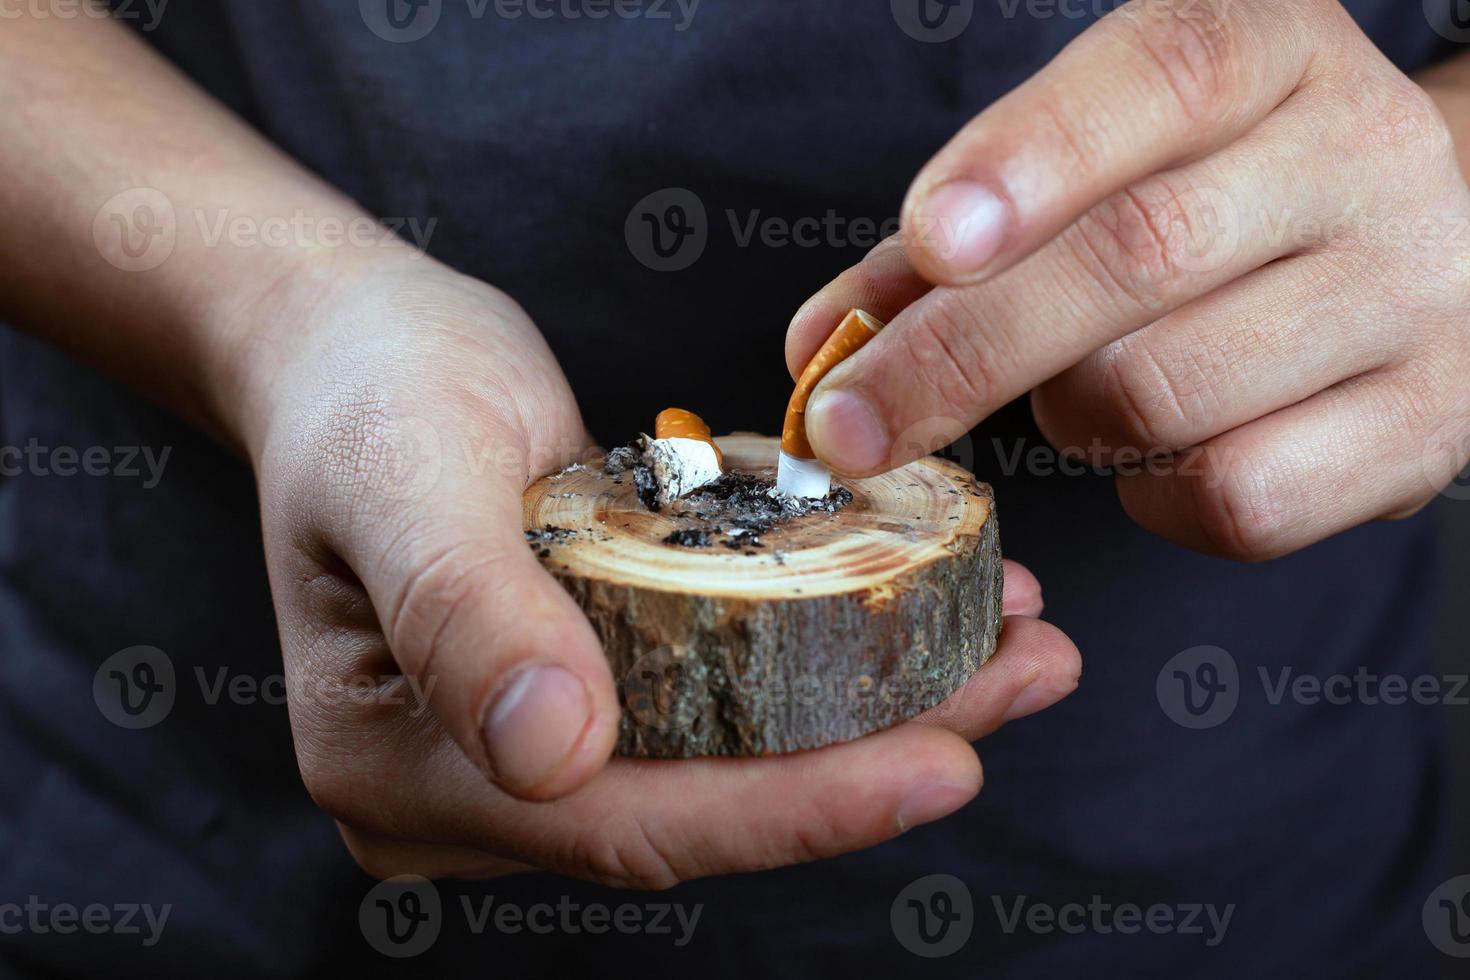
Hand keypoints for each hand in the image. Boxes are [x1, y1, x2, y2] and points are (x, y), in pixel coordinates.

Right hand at [239, 255, 1080, 885]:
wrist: (351, 348)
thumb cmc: (364, 392)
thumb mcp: (401, 471)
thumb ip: (460, 609)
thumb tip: (552, 753)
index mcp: (403, 767)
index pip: (625, 821)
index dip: (788, 810)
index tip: (942, 765)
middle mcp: (472, 790)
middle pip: (705, 806)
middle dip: (874, 760)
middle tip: (1027, 677)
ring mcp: (532, 748)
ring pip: (733, 761)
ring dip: (881, 709)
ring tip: (1015, 643)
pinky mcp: (587, 693)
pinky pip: (724, 703)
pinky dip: (827, 660)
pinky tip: (925, 607)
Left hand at [789, 0, 1469, 560]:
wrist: (1428, 246)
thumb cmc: (1209, 203)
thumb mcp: (1097, 168)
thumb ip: (950, 246)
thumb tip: (821, 349)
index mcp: (1271, 51)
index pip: (1162, 74)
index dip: (1032, 157)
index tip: (927, 242)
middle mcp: (1358, 156)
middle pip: (1140, 254)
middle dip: (962, 352)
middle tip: (847, 426)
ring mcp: (1411, 295)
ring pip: (1167, 391)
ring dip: (1067, 417)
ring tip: (1080, 390)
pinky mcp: (1426, 427)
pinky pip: (1235, 498)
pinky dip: (1151, 498)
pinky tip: (1159, 453)